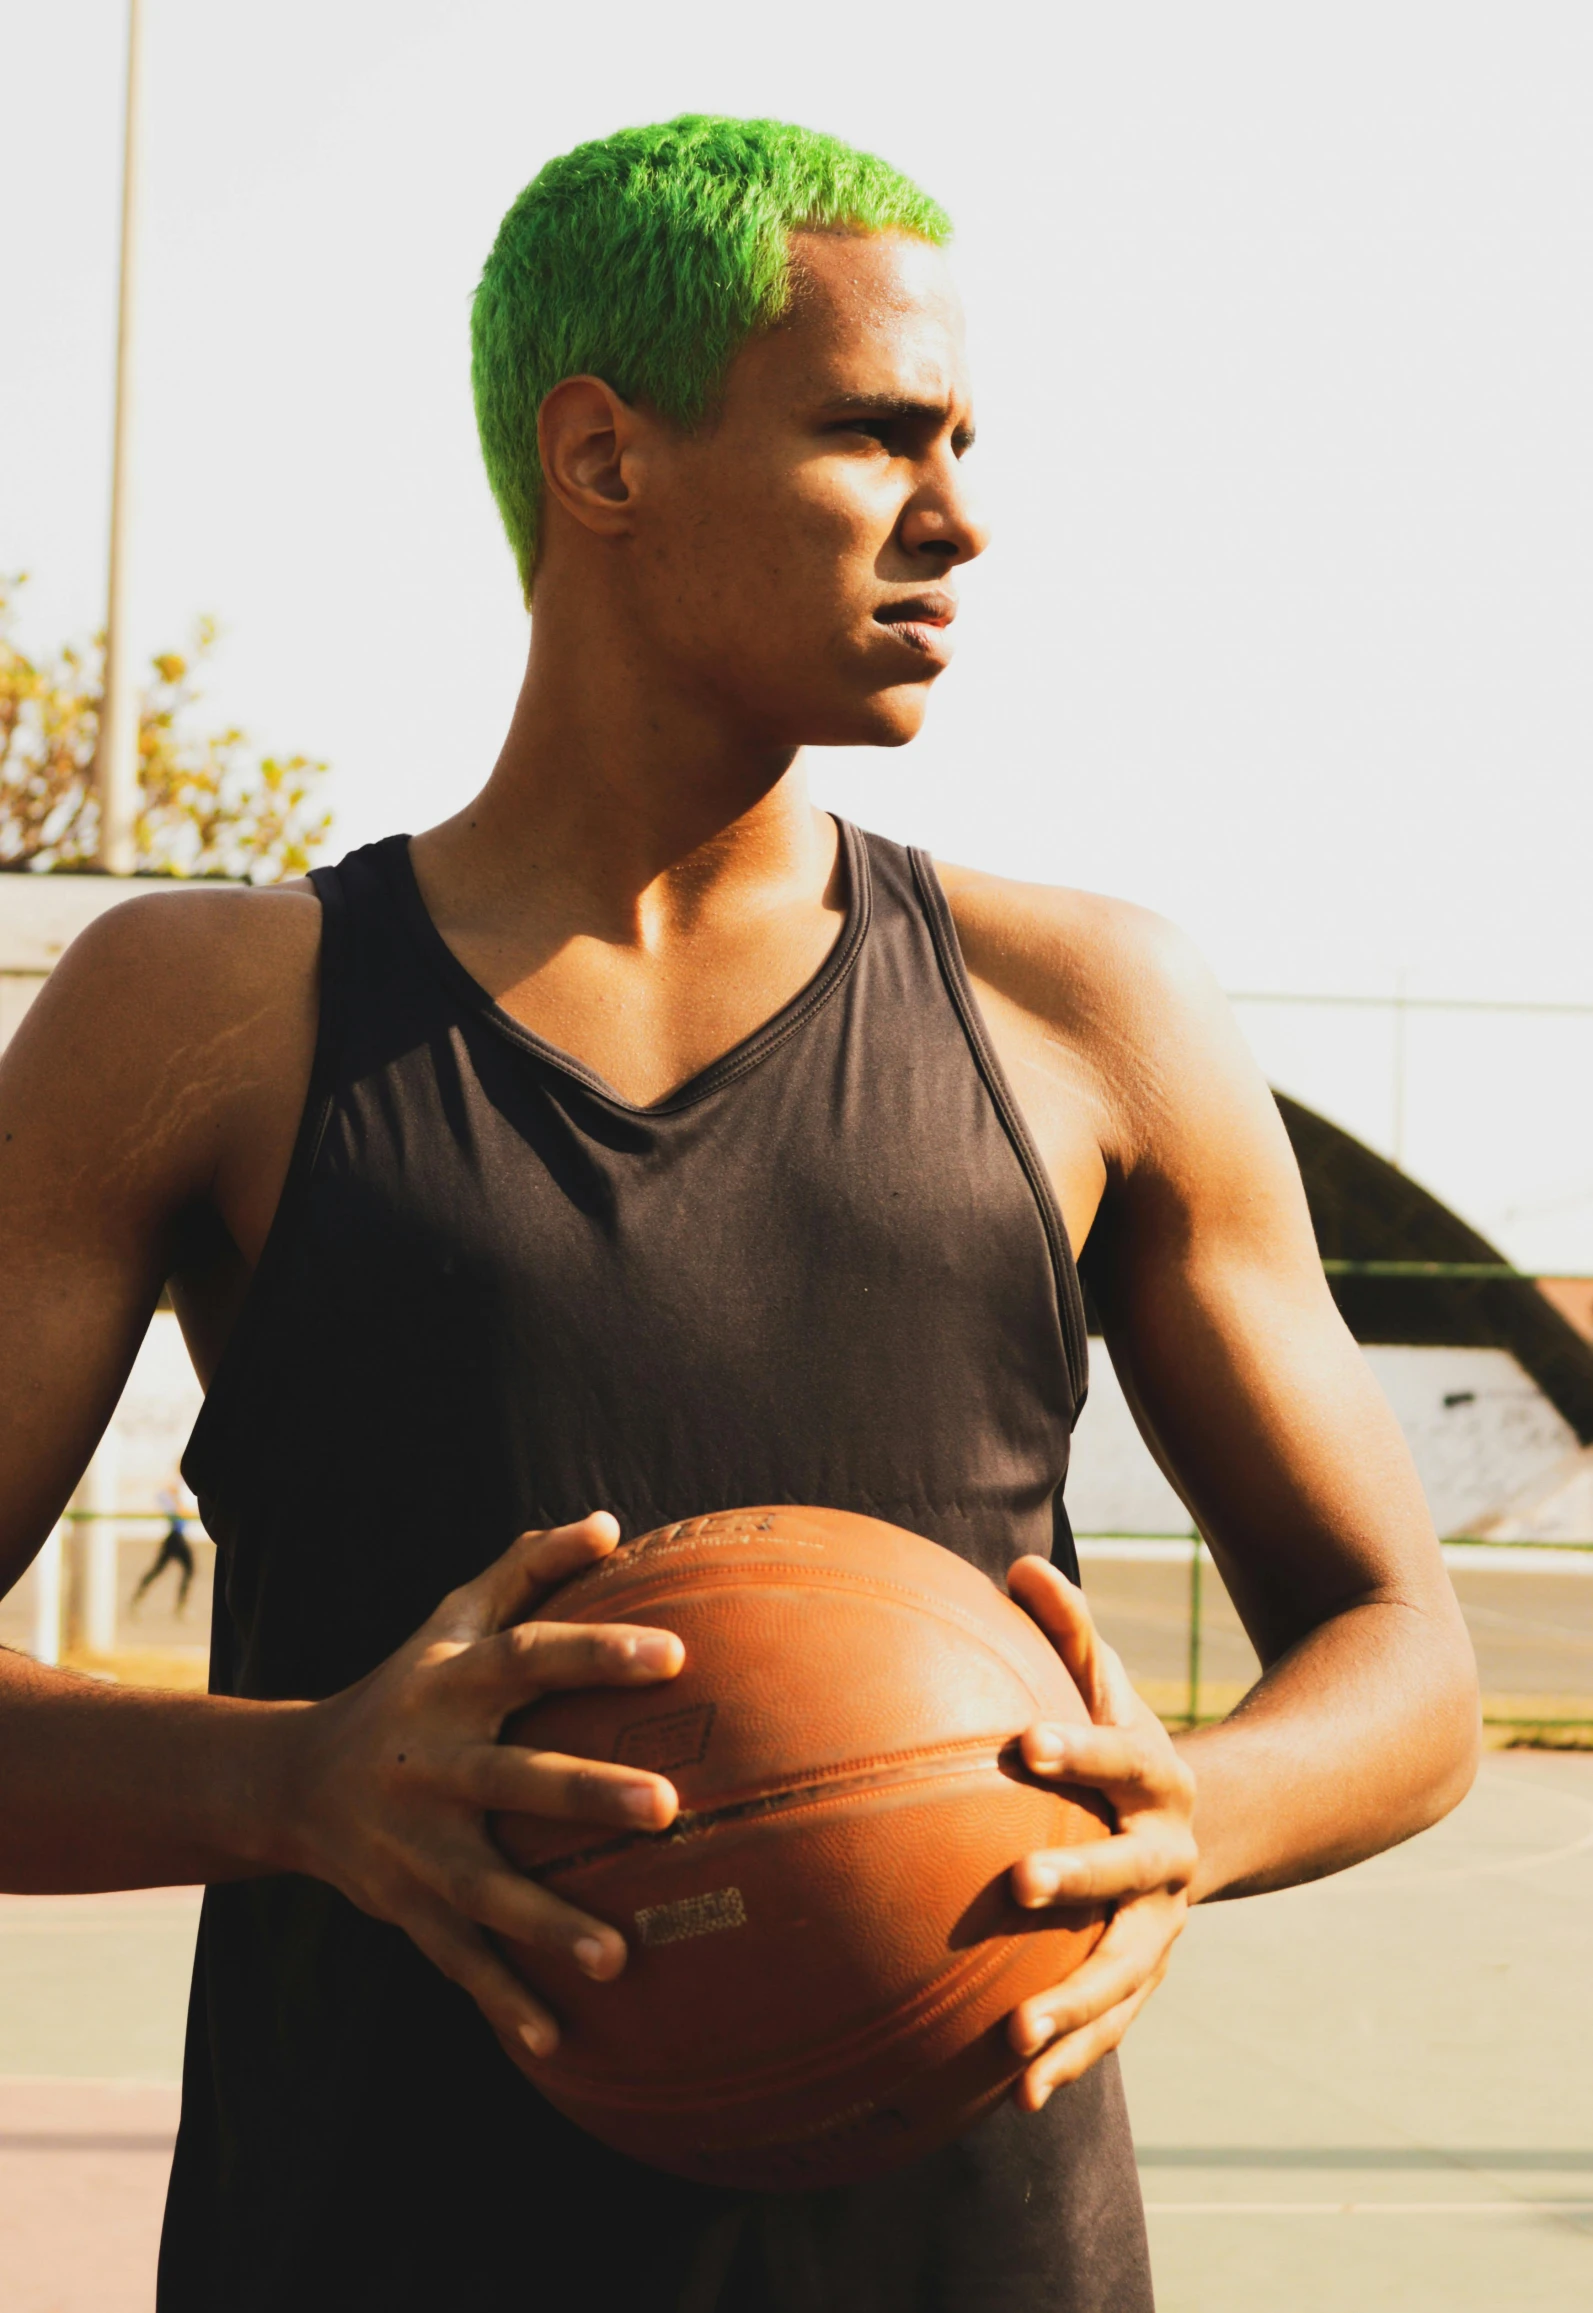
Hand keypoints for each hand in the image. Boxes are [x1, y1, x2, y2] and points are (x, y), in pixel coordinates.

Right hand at [284, 1512, 682, 2076]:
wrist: (291, 1781)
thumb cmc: (409, 1686)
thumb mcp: (451, 1621)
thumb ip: (526, 1569)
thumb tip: (612, 1524)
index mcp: (454, 1686)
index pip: (530, 1656)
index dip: (597, 1651)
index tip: (675, 1654)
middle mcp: (434, 1765)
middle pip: (516, 1777)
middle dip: (586, 1792)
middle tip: (666, 1808)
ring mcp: (416, 1845)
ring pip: (486, 1889)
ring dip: (548, 1924)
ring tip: (619, 1958)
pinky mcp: (408, 1908)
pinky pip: (459, 1962)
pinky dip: (503, 2003)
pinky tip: (558, 2041)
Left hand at [1003, 1554, 1196, 2109]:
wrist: (1208, 1825)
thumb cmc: (1124, 1746)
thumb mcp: (1107, 1686)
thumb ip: (1067, 1631)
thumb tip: (1016, 1566)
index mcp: (1157, 1779)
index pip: (1118, 1756)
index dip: (1075, 1748)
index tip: (1022, 1742)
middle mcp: (1166, 1857)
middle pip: (1126, 1872)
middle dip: (1077, 1879)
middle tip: (1017, 1885)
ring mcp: (1160, 1924)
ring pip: (1124, 1970)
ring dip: (1074, 2006)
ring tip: (1015, 2038)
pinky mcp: (1142, 1973)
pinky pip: (1111, 2023)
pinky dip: (1071, 2058)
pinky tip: (1016, 2098)